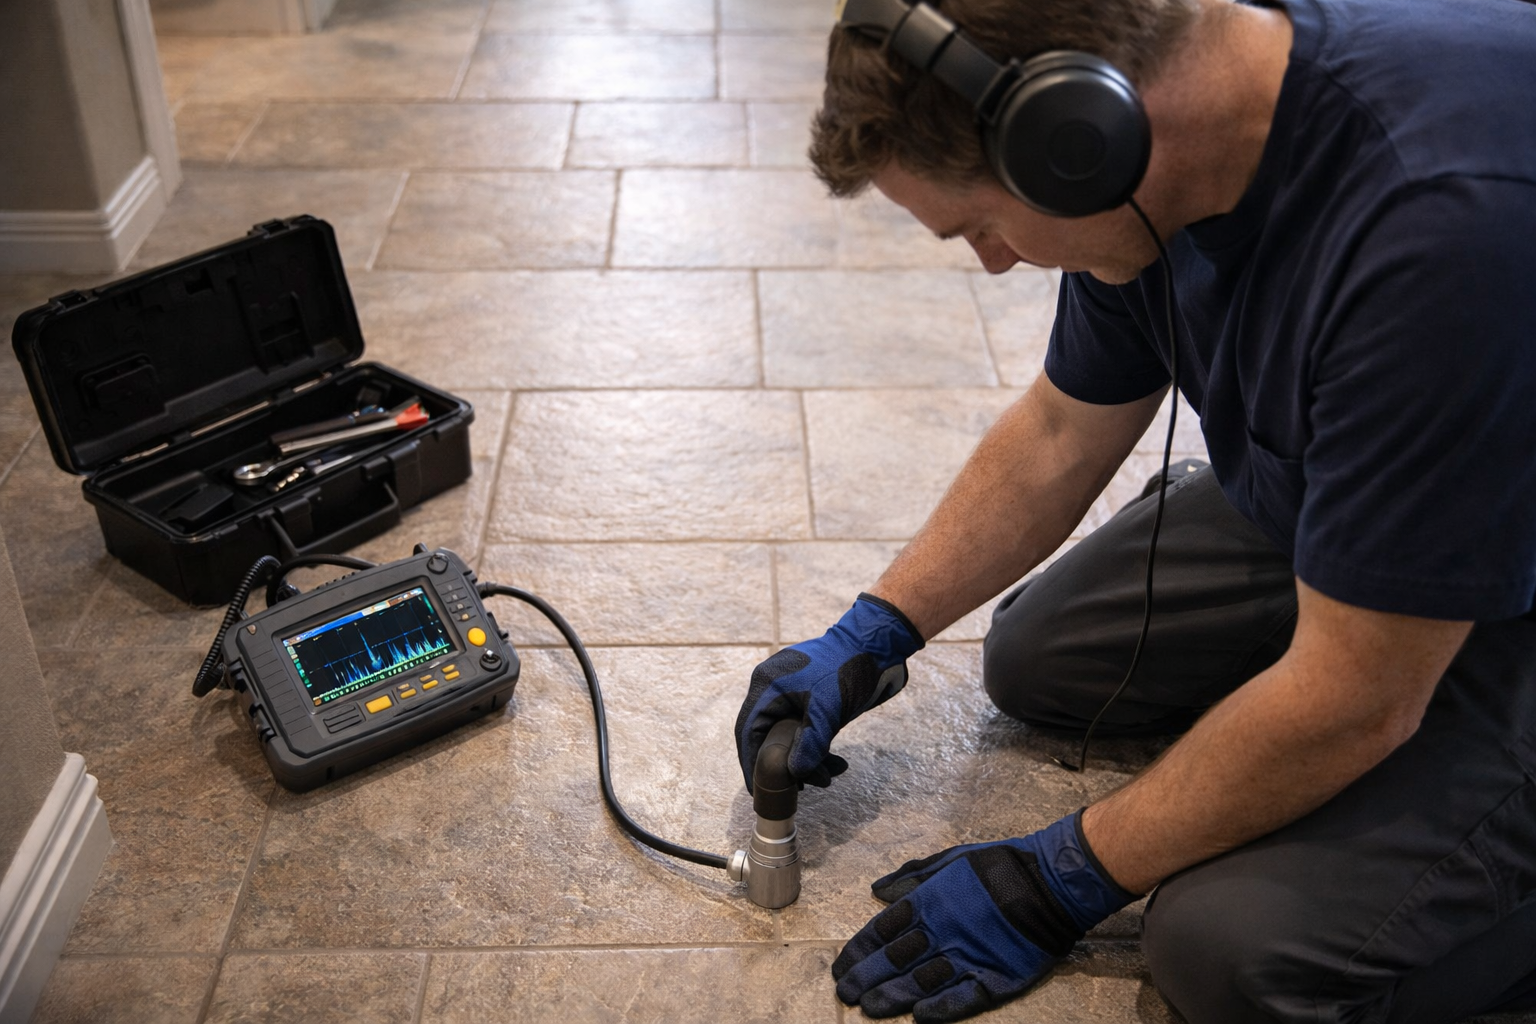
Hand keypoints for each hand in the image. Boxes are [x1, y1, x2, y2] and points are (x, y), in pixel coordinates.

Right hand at [734, 593, 922, 790]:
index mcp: (768, 685)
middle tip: (797, 788)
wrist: (877, 644)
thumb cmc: (848, 668)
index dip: (750, 761)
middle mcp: (775, 689)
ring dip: (806, 759)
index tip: (756, 788)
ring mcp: (794, 694)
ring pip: (790, 736)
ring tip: (827, 776)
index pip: (749, 730)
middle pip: (767, 735)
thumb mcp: (827, 709)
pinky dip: (817, 748)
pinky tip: (835, 763)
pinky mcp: (812, 700)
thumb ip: (809, 743)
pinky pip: (806, 730)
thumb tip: (795, 774)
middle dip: (782, 764)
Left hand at [832, 812, 1137, 1022]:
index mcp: (929, 903)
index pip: (882, 930)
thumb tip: (878, 890)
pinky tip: (918, 1017)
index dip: (859, 949)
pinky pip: (961, 998)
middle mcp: (941, 932)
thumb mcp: (951, 860)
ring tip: (868, 1007)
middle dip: (866, 976)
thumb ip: (913, 876)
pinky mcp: (994, 978)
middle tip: (844, 992)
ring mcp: (967, 957)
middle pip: (894, 958)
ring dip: (892, 996)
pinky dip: (939, 1008)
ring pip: (920, 982)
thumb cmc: (999, 866)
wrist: (1049, 883)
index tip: (841, 964)